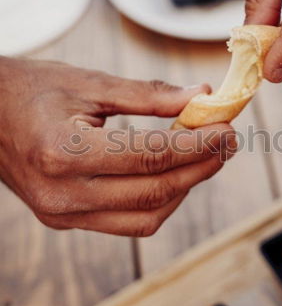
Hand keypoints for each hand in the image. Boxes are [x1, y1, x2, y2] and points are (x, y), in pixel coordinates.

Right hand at [0, 57, 235, 235]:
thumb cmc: (30, 90)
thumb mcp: (88, 83)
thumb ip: (147, 94)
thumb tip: (199, 95)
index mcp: (61, 152)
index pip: (150, 157)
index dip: (196, 145)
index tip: (226, 130)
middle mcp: (61, 194)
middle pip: (153, 191)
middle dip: (200, 168)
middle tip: (227, 143)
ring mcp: (61, 214)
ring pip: (146, 217)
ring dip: (184, 189)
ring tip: (205, 158)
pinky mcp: (64, 220)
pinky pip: (127, 223)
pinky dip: (158, 202)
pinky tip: (173, 176)